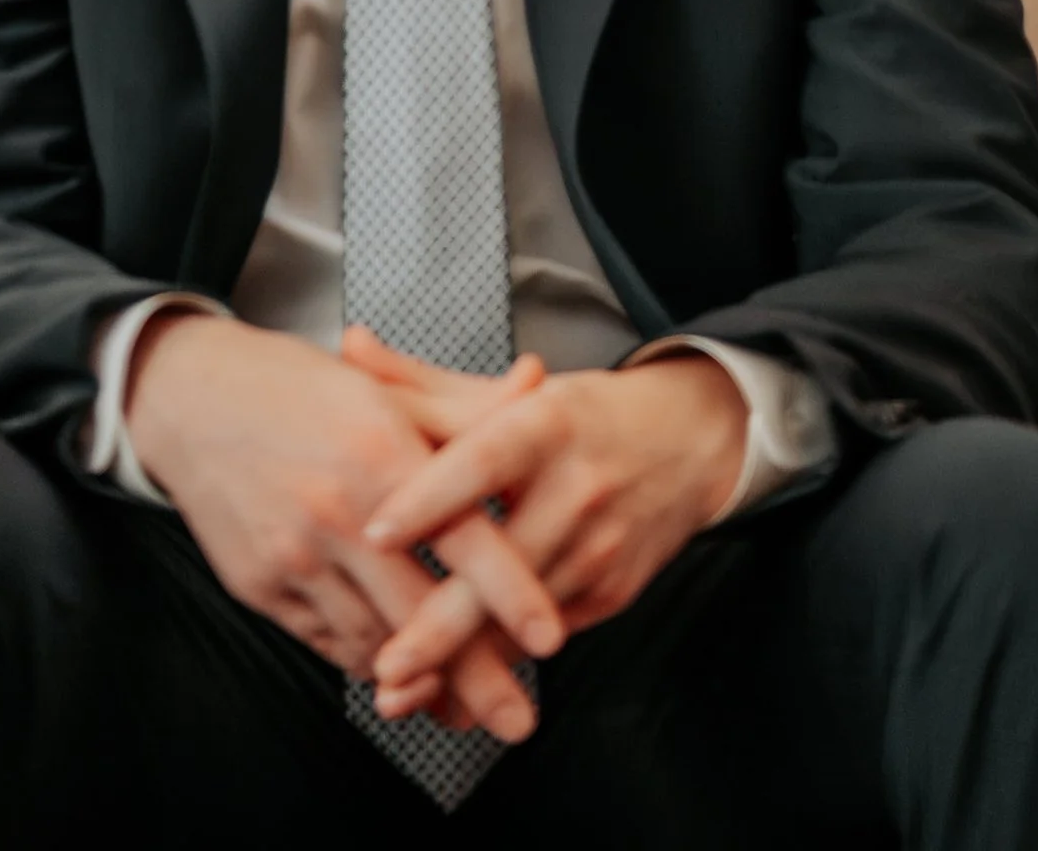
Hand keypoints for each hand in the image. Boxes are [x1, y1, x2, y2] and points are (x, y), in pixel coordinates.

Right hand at [123, 311, 560, 743]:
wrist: (191, 398)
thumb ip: (466, 403)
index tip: (552, 638)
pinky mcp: (259, 588)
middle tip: (520, 721)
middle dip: (476, 675)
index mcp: (378, 452)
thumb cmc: (298, 387)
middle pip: (420, 614)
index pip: (460, 537)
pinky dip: (368, 660)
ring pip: (373, 641)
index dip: (509, 591)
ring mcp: (293, 557)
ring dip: (420, 678)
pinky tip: (397, 668)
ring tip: (466, 704)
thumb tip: (539, 381)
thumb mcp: (383, 385)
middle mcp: (336, 513)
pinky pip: (327, 642)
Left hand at [346, 333, 748, 714]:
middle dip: (442, 623)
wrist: (686, 443)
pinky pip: (544, 635)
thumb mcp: (510, 392)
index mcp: (545, 423)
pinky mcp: (612, 593)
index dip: (428, 497)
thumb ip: (423, 382)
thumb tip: (350, 345)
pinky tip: (452, 691)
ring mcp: (600, 547)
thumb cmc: (579, 416)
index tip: (374, 532)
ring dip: (462, 662)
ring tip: (399, 692)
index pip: (480, 459)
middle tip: (385, 663)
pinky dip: (498, 663)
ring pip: (523, 616)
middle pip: (503, 563)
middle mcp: (577, 487)